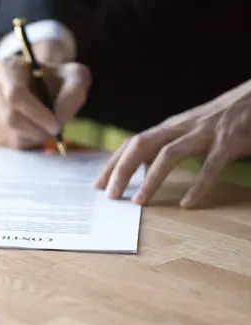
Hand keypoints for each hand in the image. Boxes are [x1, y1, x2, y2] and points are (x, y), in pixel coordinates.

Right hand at [0, 39, 90, 148]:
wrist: (42, 84)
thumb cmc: (57, 79)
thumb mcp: (75, 77)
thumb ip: (73, 94)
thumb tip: (57, 119)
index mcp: (8, 66)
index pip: (15, 95)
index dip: (36, 114)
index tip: (56, 125)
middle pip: (11, 118)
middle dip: (36, 129)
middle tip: (56, 132)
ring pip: (10, 132)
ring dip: (34, 135)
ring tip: (47, 126)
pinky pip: (8, 141)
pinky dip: (28, 139)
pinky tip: (36, 128)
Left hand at [95, 80, 250, 207]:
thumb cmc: (220, 119)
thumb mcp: (187, 130)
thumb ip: (166, 144)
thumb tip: (141, 164)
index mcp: (169, 127)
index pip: (132, 144)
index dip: (113, 163)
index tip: (98, 185)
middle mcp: (181, 127)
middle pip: (141, 145)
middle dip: (121, 170)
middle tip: (110, 196)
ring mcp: (204, 133)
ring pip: (169, 155)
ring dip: (151, 179)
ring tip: (139, 202)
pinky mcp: (229, 142)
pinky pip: (210, 166)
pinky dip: (198, 186)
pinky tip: (186, 203)